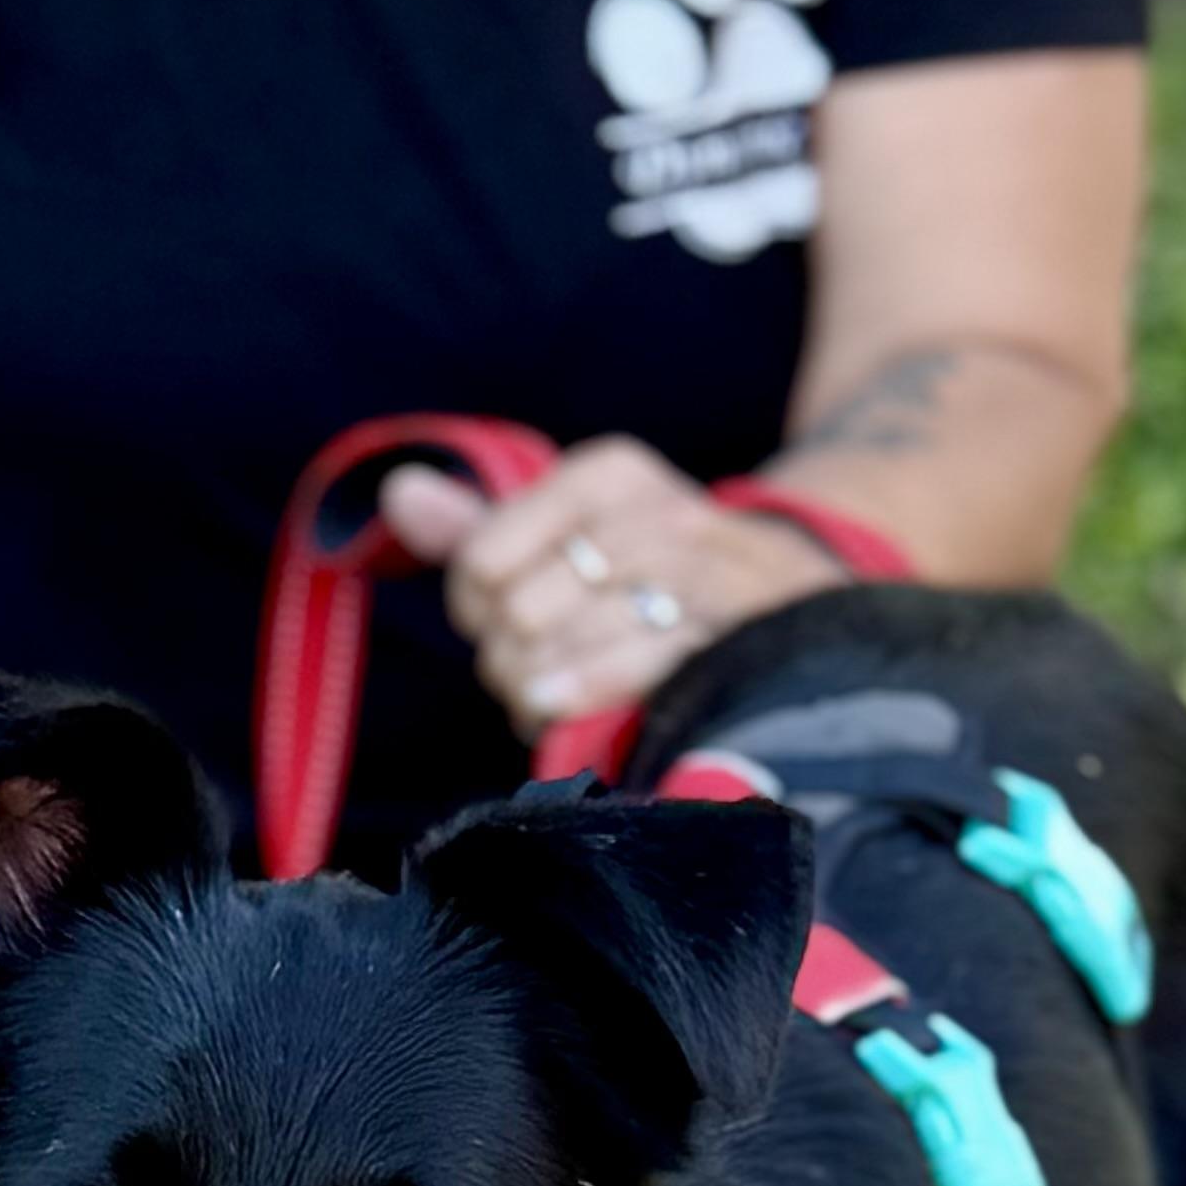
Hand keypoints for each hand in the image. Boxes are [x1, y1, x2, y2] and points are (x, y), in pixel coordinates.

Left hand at [376, 438, 848, 736]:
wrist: (787, 599)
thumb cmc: (645, 575)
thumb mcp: (566, 535)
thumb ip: (478, 524)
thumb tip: (399, 490)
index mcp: (609, 476)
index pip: (483, 555)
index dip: (475, 601)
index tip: (495, 612)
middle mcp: (657, 513)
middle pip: (517, 609)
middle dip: (508, 655)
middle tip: (532, 662)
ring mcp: (700, 580)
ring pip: (559, 645)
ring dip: (539, 689)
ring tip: (553, 689)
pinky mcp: (723, 645)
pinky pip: (619, 677)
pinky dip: (578, 702)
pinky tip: (564, 710)